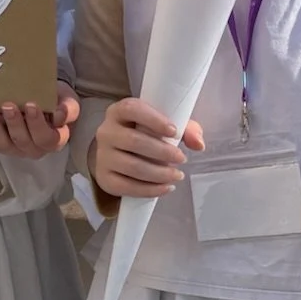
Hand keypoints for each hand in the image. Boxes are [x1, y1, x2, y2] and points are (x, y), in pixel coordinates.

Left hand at [0, 82, 80, 158]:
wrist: (43, 100)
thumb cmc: (57, 102)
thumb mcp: (68, 101)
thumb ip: (68, 109)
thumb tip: (59, 115)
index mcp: (54, 141)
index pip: (46, 138)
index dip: (37, 124)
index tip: (30, 104)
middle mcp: (34, 149)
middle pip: (23, 141)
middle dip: (14, 123)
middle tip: (7, 105)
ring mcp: (15, 149)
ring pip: (3, 145)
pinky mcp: (0, 144)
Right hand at [88, 97, 204, 199]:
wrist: (118, 153)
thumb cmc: (145, 133)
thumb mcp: (165, 125)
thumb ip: (186, 129)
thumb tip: (198, 144)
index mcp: (118, 111)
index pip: (132, 109)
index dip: (153, 120)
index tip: (174, 131)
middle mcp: (106, 132)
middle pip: (133, 141)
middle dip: (162, 152)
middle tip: (182, 159)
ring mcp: (102, 156)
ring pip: (132, 166)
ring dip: (159, 173)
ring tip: (177, 175)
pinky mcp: (104, 177)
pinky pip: (126, 187)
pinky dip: (149, 190)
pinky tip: (166, 187)